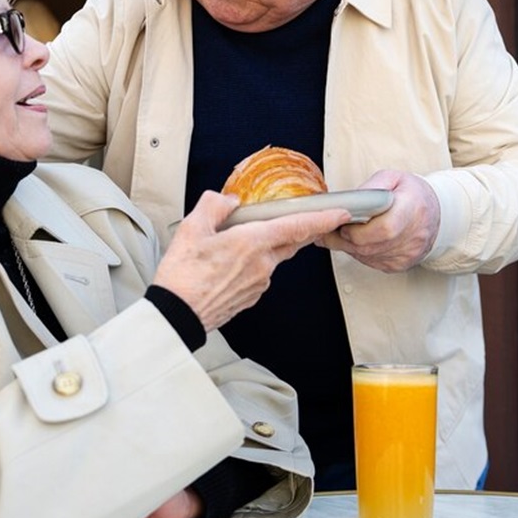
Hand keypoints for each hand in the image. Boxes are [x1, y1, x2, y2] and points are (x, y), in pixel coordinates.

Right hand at [154, 191, 349, 331]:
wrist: (177, 315)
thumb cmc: (183, 276)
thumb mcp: (192, 228)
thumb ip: (215, 205)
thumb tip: (230, 201)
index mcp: (252, 242)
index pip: (297, 226)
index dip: (323, 218)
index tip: (341, 212)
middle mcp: (262, 264)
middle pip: (291, 242)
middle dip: (304, 229)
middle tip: (311, 218)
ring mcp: (259, 283)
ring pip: (273, 257)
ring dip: (268, 245)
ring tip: (242, 239)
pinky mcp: (251, 297)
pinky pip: (261, 273)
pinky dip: (255, 262)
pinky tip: (233, 262)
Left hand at [320, 170, 439, 271]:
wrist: (437, 214)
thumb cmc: (413, 195)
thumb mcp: (393, 178)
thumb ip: (370, 187)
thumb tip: (349, 201)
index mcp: (412, 209)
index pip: (385, 228)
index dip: (360, 229)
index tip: (346, 220)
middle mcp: (412, 236)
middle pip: (369, 246)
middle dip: (345, 237)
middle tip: (334, 225)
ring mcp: (406, 254)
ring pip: (365, 256)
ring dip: (348, 245)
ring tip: (342, 230)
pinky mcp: (399, 265)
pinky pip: (370, 262)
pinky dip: (359, 252)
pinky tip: (358, 240)